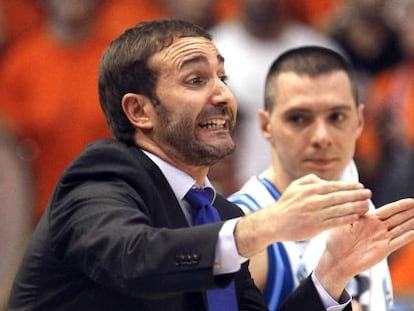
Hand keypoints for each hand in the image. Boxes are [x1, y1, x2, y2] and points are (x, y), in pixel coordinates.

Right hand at [235, 174, 370, 256]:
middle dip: (356, 195)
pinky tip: (356, 216)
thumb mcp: (295, 186)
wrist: (274, 223)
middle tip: (368, 194)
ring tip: (366, 205)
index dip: (349, 186)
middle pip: (340, 197)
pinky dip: (347, 219)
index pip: (334, 186)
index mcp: (309, 190)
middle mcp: (313, 201)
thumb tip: (326, 181)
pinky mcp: (315, 227)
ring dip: (356, 207)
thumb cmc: (287, 204)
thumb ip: (311, 180)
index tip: (360, 186)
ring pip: (340, 210)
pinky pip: (335, 222)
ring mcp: (315, 215)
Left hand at [315, 198, 413, 299]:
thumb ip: (355, 212)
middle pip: (398, 218)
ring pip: (401, 228)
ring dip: (411, 223)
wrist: (336, 259)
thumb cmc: (336, 241)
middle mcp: (377, 229)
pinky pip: (398, 241)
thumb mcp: (345, 223)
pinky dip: (407, 237)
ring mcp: (382, 239)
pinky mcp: (383, 250)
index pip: (388, 210)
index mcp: (368, 220)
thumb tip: (362, 201)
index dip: (400, 206)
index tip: (411, 201)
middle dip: (409, 212)